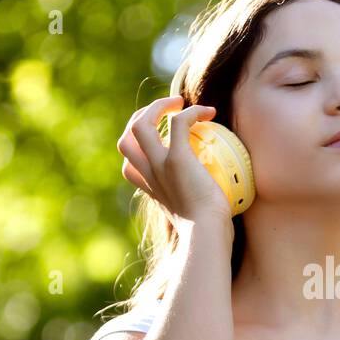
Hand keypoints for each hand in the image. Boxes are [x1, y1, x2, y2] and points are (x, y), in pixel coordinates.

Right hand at [117, 95, 233, 228]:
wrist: (207, 237)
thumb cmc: (207, 233)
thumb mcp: (192, 216)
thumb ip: (193, 205)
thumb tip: (212, 203)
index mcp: (150, 189)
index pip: (129, 164)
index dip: (139, 147)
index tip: (162, 142)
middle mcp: (149, 175)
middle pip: (126, 138)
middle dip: (141, 118)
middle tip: (166, 112)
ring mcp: (159, 166)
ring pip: (141, 123)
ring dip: (158, 106)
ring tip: (179, 102)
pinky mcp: (177, 159)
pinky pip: (178, 122)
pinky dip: (192, 112)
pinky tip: (209, 112)